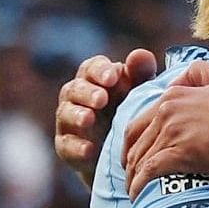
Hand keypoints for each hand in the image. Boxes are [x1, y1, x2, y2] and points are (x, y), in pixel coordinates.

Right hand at [54, 49, 154, 172]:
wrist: (126, 153)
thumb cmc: (133, 112)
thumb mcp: (142, 93)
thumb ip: (142, 73)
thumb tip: (139, 54)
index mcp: (95, 79)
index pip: (92, 68)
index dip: (100, 71)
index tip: (112, 77)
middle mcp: (78, 97)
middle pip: (76, 89)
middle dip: (87, 93)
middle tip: (101, 99)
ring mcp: (69, 121)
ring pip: (66, 114)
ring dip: (76, 115)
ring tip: (89, 119)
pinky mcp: (66, 146)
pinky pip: (66, 145)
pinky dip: (76, 147)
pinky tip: (88, 150)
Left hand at [122, 67, 208, 192]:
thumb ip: (204, 73)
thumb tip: (187, 77)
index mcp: (175, 94)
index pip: (140, 120)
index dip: (133, 140)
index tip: (136, 155)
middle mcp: (168, 110)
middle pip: (133, 140)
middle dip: (128, 160)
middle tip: (131, 176)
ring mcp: (174, 131)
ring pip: (139, 157)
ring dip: (133, 176)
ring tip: (135, 192)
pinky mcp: (183, 153)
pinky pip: (149, 171)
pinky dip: (140, 184)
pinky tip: (138, 195)